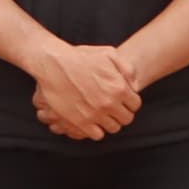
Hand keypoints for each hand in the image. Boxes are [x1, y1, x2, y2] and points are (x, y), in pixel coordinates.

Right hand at [26, 39, 143, 141]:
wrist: (53, 64)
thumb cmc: (80, 57)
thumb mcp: (108, 54)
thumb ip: (126, 68)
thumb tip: (134, 85)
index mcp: (119, 87)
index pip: (135, 105)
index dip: (129, 102)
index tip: (122, 101)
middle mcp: (109, 103)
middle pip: (126, 119)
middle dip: (121, 113)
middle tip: (113, 109)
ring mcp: (95, 114)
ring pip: (113, 128)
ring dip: (109, 122)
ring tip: (102, 115)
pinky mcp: (80, 122)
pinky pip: (97, 135)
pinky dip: (96, 130)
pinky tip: (91, 121)